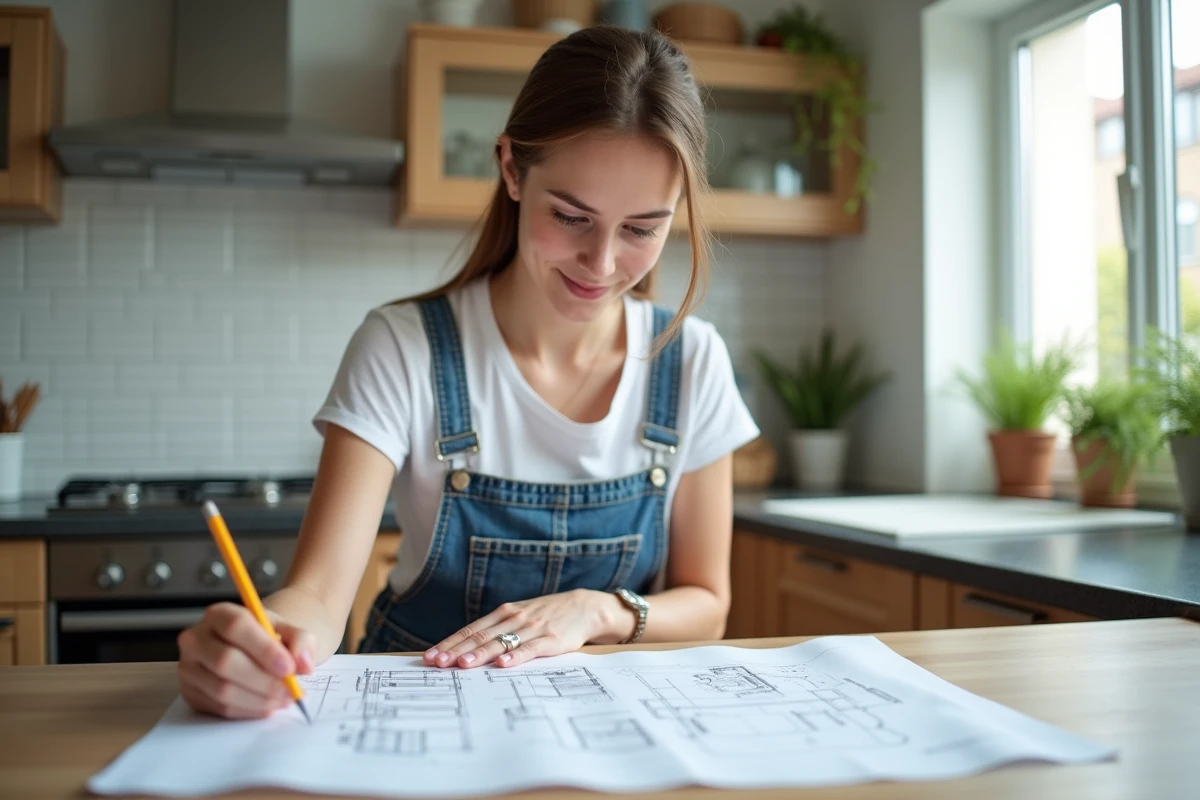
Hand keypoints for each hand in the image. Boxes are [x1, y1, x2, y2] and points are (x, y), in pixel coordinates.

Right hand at [177, 602, 317, 718]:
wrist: (250, 649)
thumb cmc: (267, 638)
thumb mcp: (287, 629)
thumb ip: (301, 641)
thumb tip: (304, 664)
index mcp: (219, 614)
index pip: (236, 627)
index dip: (264, 649)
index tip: (289, 667)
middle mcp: (196, 639)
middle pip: (225, 661)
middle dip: (263, 680)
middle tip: (290, 689)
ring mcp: (189, 668)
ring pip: (222, 689)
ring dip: (259, 699)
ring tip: (285, 698)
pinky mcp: (191, 693)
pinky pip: (220, 708)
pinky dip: (249, 710)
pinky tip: (269, 704)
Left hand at [424, 589, 632, 669]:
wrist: (585, 606)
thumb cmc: (547, 616)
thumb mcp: (520, 618)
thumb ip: (498, 630)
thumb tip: (467, 649)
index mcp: (503, 614)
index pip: (471, 630)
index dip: (449, 643)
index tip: (429, 656)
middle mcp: (514, 618)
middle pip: (480, 636)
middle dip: (456, 650)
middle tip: (436, 663)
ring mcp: (532, 628)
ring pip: (501, 642)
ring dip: (480, 654)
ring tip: (462, 665)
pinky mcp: (551, 639)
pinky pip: (531, 649)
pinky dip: (516, 656)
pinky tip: (504, 664)